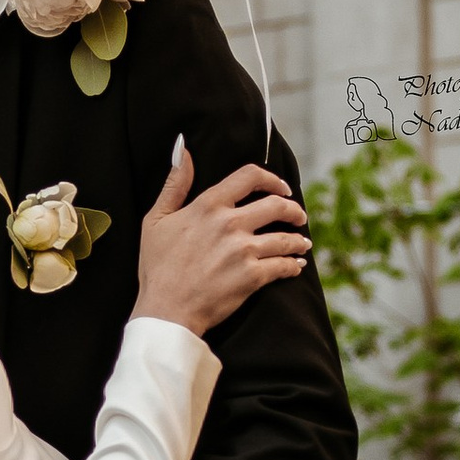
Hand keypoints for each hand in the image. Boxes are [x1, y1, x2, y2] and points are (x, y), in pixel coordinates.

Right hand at [132, 146, 311, 334]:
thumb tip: (184, 150)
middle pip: (277, 205)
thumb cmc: (157, 267)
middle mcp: (230, 223)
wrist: (166, 310)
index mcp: (209, 205)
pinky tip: (296, 266)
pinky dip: (293, 265)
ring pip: (286, 237)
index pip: (250, 176)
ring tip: (302, 243)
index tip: (281, 188)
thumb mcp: (157, 219)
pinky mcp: (252, 277)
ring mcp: (243, 250)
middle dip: (293, 210)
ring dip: (299, 240)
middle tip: (299, 216)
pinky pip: (283, 265)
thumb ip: (175, 183)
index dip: (271, 178)